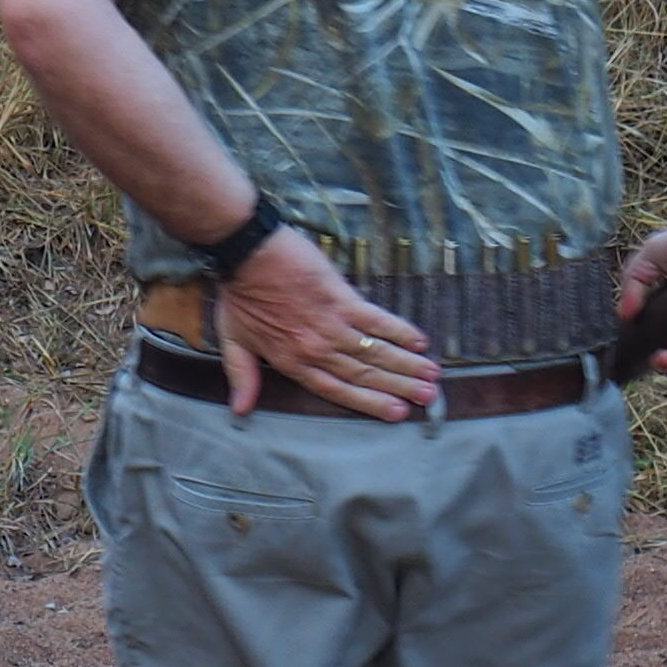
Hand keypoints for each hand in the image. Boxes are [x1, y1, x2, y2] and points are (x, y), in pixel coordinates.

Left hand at [213, 228, 437, 419]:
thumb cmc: (240, 295)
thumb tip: (240, 410)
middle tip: (428, 398)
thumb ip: (243, 376)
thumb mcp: (235, 340)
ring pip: (375, 352)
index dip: (369, 403)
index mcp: (293, 363)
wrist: (247, 253)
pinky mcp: (341, 299)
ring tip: (431, 376)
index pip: (337, 390)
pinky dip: (399, 331)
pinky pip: (376, 320)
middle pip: (364, 374)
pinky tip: (419, 341)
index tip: (396, 413)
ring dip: (406, 365)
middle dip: (399, 388)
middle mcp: (316, 350)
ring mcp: (331, 325)